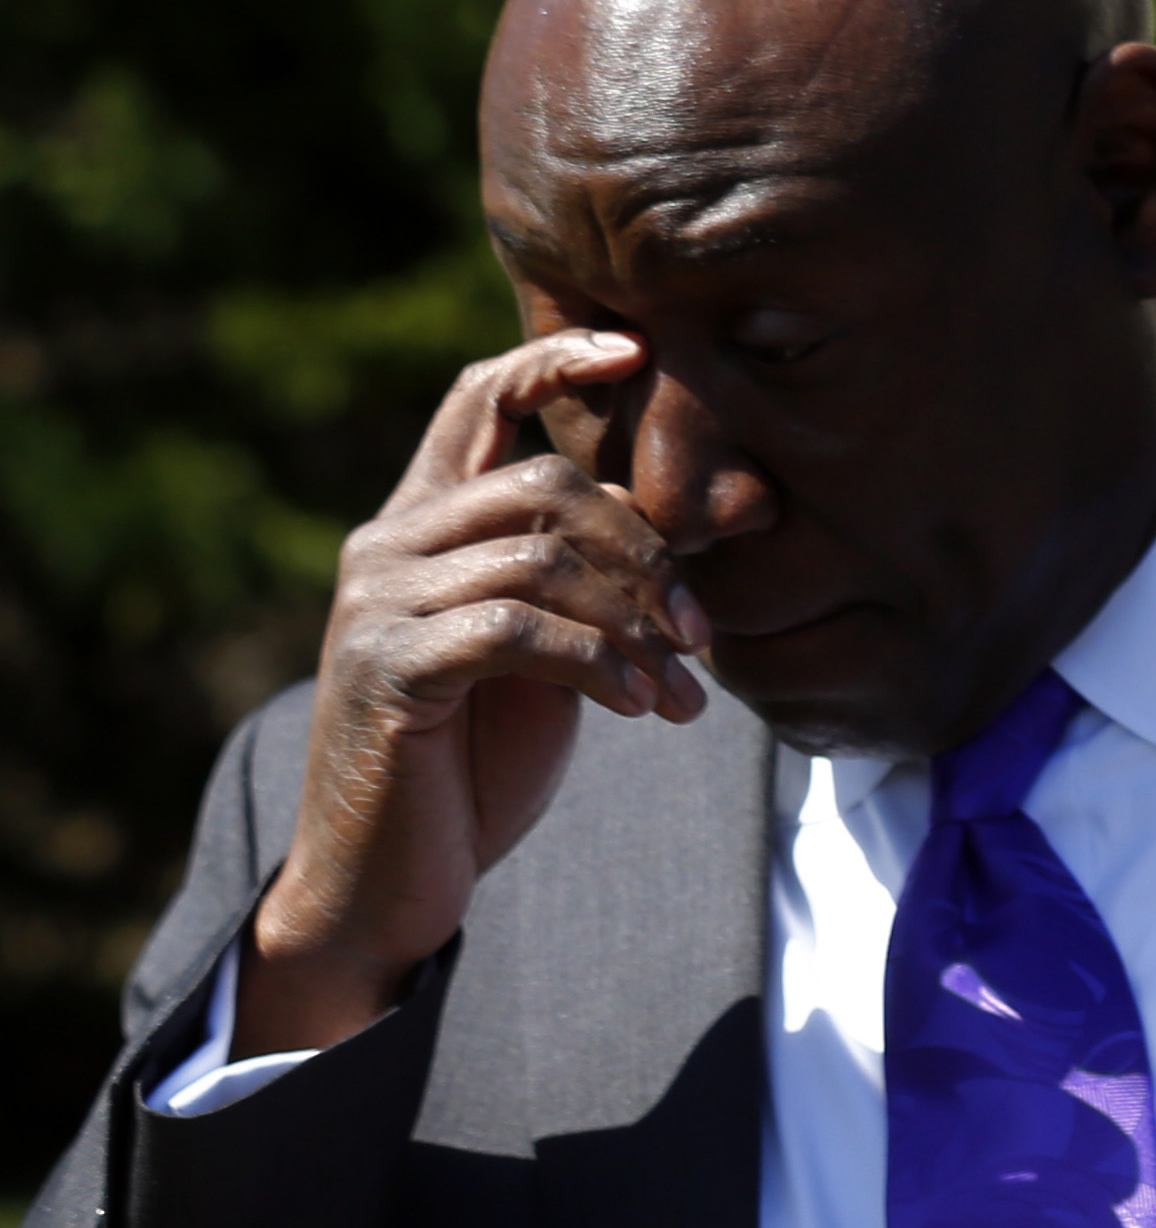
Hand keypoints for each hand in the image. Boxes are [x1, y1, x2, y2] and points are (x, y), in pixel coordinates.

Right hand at [244, 330, 712, 1057]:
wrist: (389, 875)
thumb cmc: (477, 761)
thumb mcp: (549, 654)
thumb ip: (592, 583)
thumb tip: (704, 524)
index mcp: (423, 525)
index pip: (477, 400)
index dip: (556, 365)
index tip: (640, 352)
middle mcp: (387, 544)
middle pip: (542, 482)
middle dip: (647, 550)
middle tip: (704, 633)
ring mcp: (379, 603)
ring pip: (539, 557)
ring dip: (637, 625)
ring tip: (684, 693)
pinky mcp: (390, 668)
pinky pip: (516, 630)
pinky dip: (600, 664)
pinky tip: (643, 710)